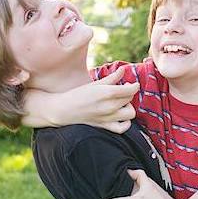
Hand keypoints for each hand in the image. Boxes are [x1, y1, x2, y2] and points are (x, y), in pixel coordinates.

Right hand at [21, 66, 138, 132]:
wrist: (64, 109)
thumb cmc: (78, 94)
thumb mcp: (95, 83)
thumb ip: (112, 77)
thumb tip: (124, 70)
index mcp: (106, 93)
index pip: (130, 90)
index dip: (134, 86)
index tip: (132, 84)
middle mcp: (109, 106)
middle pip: (129, 99)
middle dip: (128, 93)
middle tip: (122, 90)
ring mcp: (107, 118)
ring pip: (130, 113)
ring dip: (129, 107)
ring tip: (122, 103)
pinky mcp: (104, 126)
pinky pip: (122, 128)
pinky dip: (126, 124)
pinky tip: (121, 117)